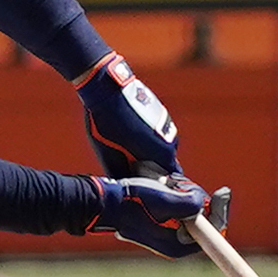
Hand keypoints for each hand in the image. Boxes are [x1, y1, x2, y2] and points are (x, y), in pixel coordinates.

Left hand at [73, 50, 184, 180]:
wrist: (107, 89)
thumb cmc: (106, 124)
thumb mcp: (108, 154)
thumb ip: (120, 173)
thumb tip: (123, 187)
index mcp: (161, 154)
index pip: (171, 179)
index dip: (158, 185)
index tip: (144, 187)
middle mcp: (170, 141)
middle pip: (167, 164)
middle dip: (153, 169)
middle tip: (133, 169)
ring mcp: (168, 125)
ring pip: (163, 148)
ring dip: (151, 152)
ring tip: (129, 150)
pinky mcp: (162, 113)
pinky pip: (159, 133)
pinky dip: (150, 138)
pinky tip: (131, 133)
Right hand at [88, 174, 228, 259]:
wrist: (102, 201)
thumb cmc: (131, 201)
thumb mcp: (164, 200)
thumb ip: (189, 202)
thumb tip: (203, 202)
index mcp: (178, 245)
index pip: (212, 230)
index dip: (220, 210)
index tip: (223, 191)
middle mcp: (173, 243)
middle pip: (201, 218)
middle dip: (195, 197)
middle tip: (181, 183)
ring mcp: (164, 233)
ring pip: (187, 210)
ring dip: (182, 192)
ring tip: (166, 182)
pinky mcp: (156, 222)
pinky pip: (174, 207)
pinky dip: (172, 193)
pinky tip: (160, 183)